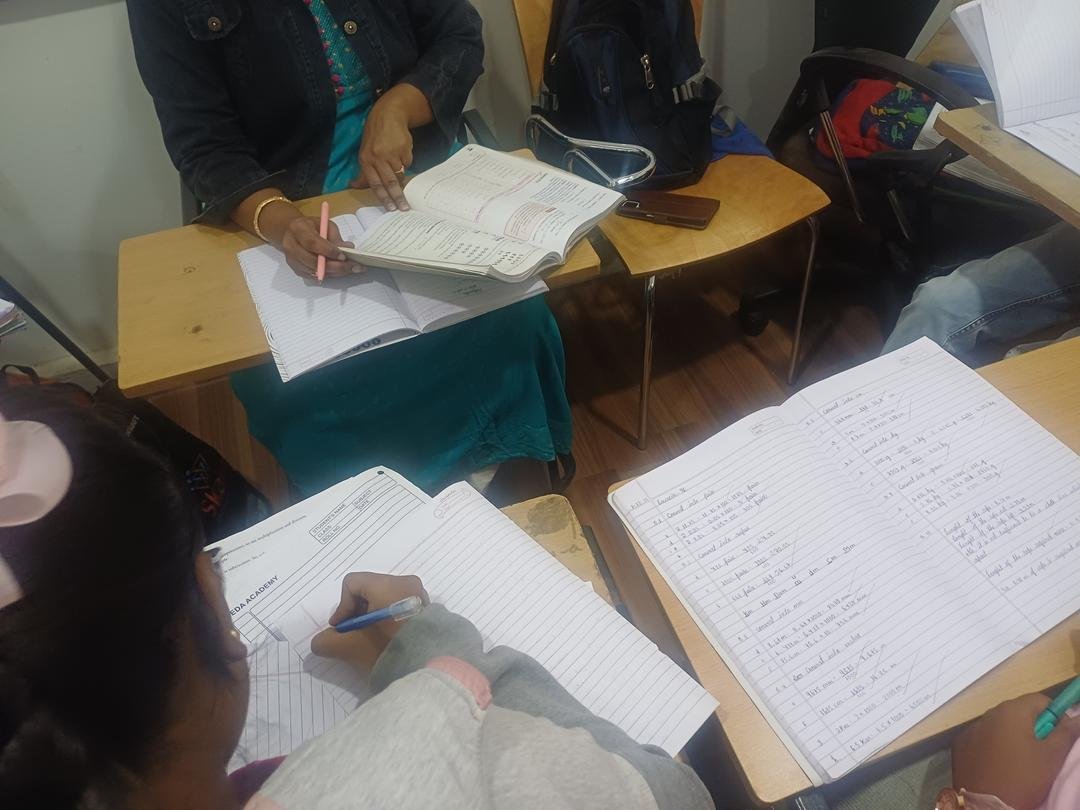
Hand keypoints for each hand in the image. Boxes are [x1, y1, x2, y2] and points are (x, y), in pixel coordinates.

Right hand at [281, 216, 362, 278]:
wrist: (292, 233)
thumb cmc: (311, 227)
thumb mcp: (325, 224)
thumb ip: (335, 236)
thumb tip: (349, 248)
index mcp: (298, 229)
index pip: (312, 243)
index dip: (329, 251)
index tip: (344, 256)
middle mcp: (291, 246)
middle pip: (313, 261)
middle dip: (335, 266)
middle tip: (353, 267)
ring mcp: (292, 260)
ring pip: (315, 271)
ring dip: (335, 272)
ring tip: (351, 270)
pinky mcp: (296, 270)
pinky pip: (314, 276)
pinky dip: (329, 275)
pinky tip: (340, 272)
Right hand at [310, 573, 428, 673]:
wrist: (432, 666)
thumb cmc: (391, 649)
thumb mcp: (354, 647)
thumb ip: (329, 642)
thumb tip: (319, 642)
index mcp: (389, 585)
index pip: (353, 583)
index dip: (342, 606)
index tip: (343, 629)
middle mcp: (407, 583)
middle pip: (369, 590)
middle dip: (357, 613)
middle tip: (355, 636)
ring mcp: (419, 596)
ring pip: (385, 600)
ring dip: (372, 618)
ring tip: (371, 641)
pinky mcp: (428, 611)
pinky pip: (400, 607)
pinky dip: (389, 620)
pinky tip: (388, 642)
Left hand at [350, 93, 415, 211]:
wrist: (388, 116)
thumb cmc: (374, 137)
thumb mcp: (364, 153)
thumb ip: (363, 172)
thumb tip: (354, 186)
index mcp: (366, 160)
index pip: (375, 183)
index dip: (383, 197)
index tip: (390, 208)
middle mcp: (378, 157)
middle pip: (390, 182)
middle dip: (397, 197)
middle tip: (404, 208)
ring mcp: (392, 153)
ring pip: (400, 173)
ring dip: (401, 175)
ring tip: (400, 168)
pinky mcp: (404, 149)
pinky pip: (407, 163)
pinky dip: (405, 162)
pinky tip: (401, 152)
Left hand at [951, 694, 1079, 809]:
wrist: (985, 804)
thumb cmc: (1023, 778)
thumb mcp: (1052, 756)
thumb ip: (1066, 732)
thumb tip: (1077, 716)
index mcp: (1011, 711)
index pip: (1039, 700)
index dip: (1054, 715)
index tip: (1058, 735)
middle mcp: (988, 713)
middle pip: (1018, 711)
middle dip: (1033, 727)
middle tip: (1040, 752)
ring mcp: (971, 728)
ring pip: (999, 725)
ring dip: (1012, 736)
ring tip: (1020, 762)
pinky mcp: (960, 744)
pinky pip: (982, 738)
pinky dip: (992, 746)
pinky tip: (999, 765)